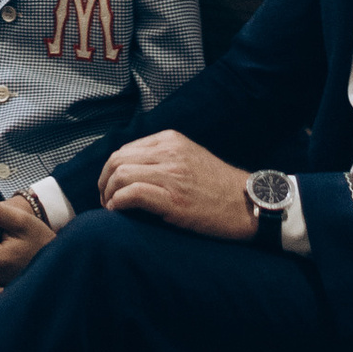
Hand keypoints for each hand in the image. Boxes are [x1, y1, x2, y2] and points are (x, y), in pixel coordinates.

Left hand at [96, 133, 255, 239]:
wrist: (248, 204)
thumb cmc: (219, 187)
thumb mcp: (191, 158)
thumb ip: (165, 157)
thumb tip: (134, 169)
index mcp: (171, 140)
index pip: (125, 149)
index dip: (111, 169)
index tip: (110, 186)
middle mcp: (169, 152)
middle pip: (117, 159)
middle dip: (104, 181)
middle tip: (105, 199)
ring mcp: (171, 175)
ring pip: (121, 174)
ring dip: (109, 194)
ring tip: (110, 207)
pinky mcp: (173, 199)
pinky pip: (132, 194)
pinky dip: (118, 203)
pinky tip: (118, 212)